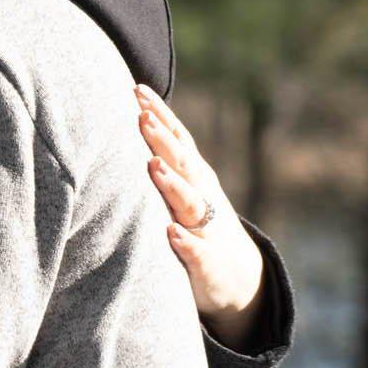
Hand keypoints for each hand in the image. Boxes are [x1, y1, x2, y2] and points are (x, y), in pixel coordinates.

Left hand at [134, 83, 266, 347]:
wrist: (237, 278)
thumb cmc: (196, 226)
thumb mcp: (182, 191)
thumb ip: (161, 161)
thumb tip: (130, 123)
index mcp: (193, 176)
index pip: (176, 139)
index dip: (159, 114)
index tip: (137, 89)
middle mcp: (202, 196)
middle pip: (182, 163)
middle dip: (163, 140)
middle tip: (142, 117)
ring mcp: (207, 229)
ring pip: (190, 203)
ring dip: (173, 184)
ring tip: (153, 165)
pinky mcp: (208, 263)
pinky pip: (197, 252)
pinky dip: (186, 242)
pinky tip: (172, 233)